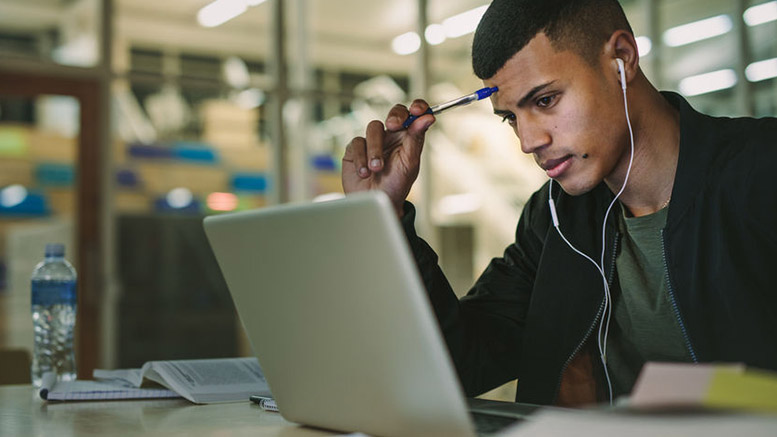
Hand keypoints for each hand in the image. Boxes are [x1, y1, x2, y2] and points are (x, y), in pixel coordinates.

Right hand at [342, 100, 434, 216]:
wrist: (376, 202)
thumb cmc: (396, 184)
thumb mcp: (410, 163)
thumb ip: (416, 139)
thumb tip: (428, 118)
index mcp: (408, 137)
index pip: (414, 114)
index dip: (417, 107)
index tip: (417, 109)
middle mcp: (391, 135)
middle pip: (394, 113)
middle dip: (394, 117)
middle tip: (393, 126)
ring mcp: (372, 141)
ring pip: (373, 127)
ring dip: (375, 149)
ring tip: (377, 168)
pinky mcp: (355, 149)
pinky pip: (357, 143)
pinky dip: (361, 158)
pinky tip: (364, 173)